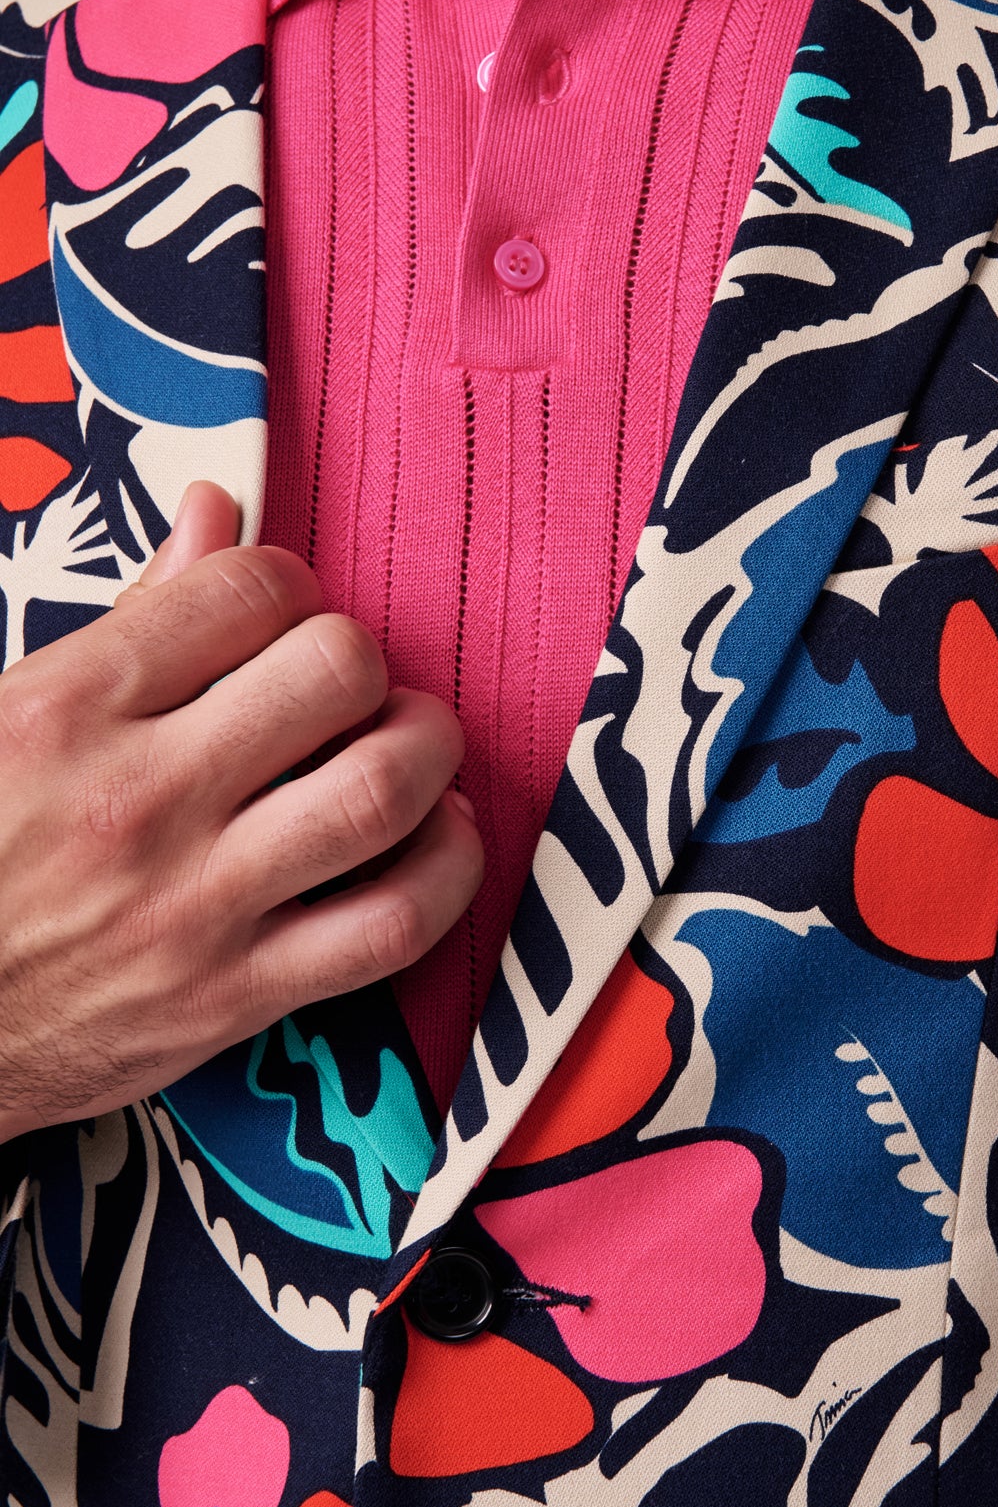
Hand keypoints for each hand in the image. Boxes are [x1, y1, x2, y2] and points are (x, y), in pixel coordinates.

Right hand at [0, 482, 482, 1140]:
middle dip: (364, 661)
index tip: (285, 618)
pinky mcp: (233, 996)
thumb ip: (128, 615)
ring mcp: (194, 903)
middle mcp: (138, 798)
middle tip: (351, 684)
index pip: (247, 590)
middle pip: (334, 674)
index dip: (291, 586)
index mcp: (67, 708)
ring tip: (411, 744)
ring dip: (425, 750)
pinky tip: (439, 837)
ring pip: (379, 791)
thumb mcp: (7, 714)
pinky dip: (445, 870)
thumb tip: (218, 511)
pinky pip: (391, 924)